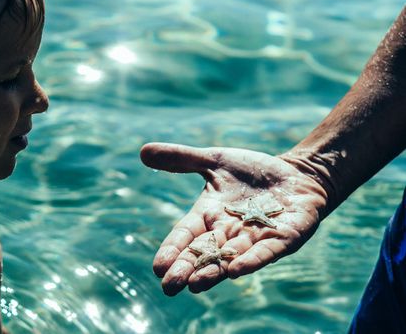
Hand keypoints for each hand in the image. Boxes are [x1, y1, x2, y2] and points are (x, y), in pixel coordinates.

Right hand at [140, 142, 327, 295]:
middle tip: (169, 287)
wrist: (295, 175)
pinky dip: (252, 261)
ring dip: (213, 272)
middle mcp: (229, 232)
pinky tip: (237, 271)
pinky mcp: (284, 238)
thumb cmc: (252, 172)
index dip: (173, 249)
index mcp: (210, 215)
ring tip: (195, 285)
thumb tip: (142, 151)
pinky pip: (266, 252)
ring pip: (230, 258)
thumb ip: (181, 158)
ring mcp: (256, 238)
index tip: (158, 266)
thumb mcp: (215, 160)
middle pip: (204, 253)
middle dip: (187, 269)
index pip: (186, 234)